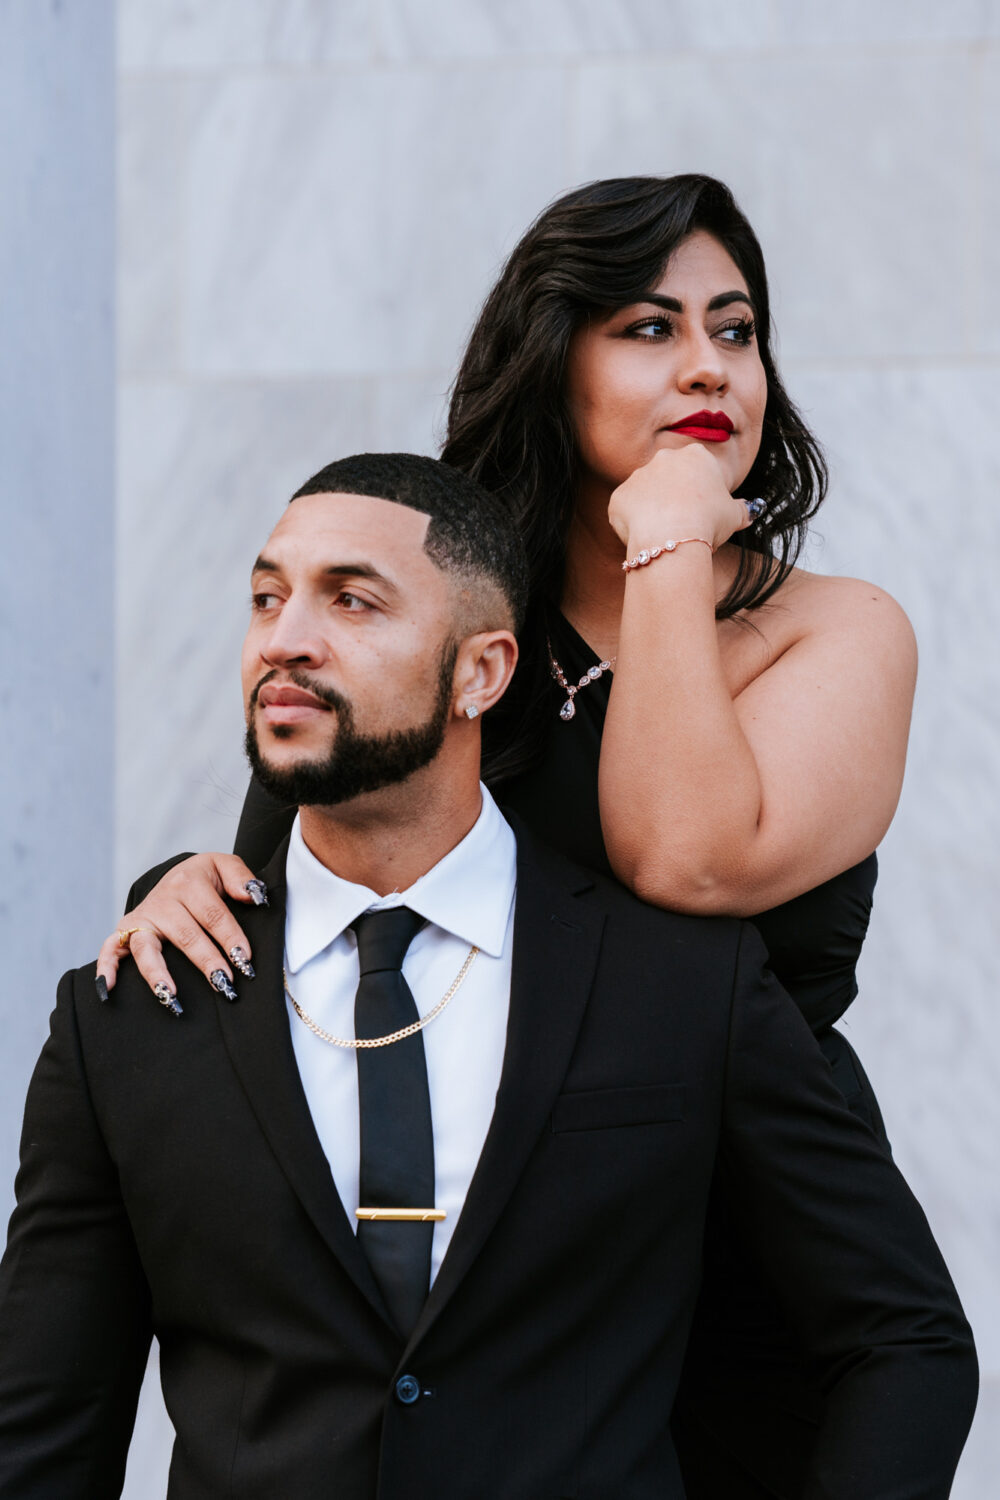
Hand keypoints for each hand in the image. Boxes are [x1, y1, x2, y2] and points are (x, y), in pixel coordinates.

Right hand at [95, 853, 265, 1012]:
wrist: (176, 876)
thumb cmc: (205, 878)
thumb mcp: (224, 866)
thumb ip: (241, 878)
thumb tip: (253, 897)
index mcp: (188, 882)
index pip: (213, 914)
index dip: (231, 938)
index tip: (246, 961)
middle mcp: (162, 900)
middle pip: (185, 935)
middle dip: (206, 961)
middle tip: (225, 985)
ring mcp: (141, 917)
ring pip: (146, 947)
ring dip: (157, 973)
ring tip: (171, 996)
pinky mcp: (125, 931)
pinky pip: (109, 949)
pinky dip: (105, 968)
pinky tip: (108, 990)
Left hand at [607, 443, 751, 553]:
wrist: (673, 535)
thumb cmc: (708, 522)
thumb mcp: (734, 515)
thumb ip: (741, 509)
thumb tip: (748, 511)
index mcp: (695, 455)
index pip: (697, 471)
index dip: (701, 494)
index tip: (703, 513)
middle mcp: (664, 458)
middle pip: (670, 479)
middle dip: (675, 499)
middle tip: (685, 525)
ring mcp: (638, 475)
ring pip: (646, 495)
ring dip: (654, 511)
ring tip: (666, 534)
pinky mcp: (619, 496)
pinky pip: (626, 510)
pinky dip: (634, 524)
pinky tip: (648, 537)